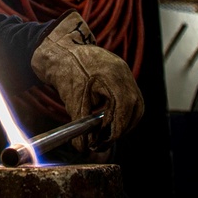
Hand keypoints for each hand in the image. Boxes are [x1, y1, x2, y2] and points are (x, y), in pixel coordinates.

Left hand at [31, 10, 143, 151]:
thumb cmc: (66, 71)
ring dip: (125, 120)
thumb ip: (80, 125)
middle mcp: (124, 73)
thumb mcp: (72, 100)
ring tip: (107, 131)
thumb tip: (83, 148)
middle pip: (137, 108)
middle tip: (107, 140)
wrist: (60, 49)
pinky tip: (107, 116)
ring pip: (135, 103)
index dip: (118, 129)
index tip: (106, 142)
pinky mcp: (121, 73)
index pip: (126, 109)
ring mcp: (124, 71)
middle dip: (124, 128)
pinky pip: (130, 95)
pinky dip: (122, 109)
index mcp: (113, 76)